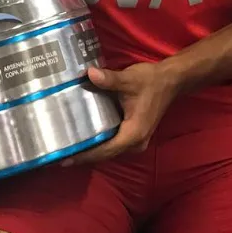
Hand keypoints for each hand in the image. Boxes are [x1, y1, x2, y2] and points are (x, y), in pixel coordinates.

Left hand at [63, 62, 179, 165]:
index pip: (105, 150)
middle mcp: (135, 143)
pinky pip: (113, 143)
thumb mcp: (129, 79)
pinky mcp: (134, 134)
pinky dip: (100, 141)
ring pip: (109, 149)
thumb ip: (109, 79)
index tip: (64, 158)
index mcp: (133, 134)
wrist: (171, 80)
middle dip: (84, 154)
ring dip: (91, 149)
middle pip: (105, 154)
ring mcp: (136, 141)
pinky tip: (84, 135)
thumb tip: (88, 74)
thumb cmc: (151, 81)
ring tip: (68, 146)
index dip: (85, 155)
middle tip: (60, 152)